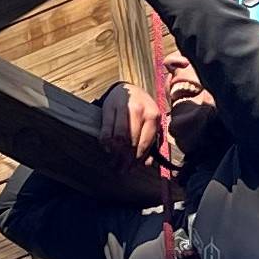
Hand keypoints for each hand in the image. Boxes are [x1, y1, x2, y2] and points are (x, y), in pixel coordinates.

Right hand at [97, 80, 167, 197]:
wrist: (127, 88)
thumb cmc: (142, 109)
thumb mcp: (151, 121)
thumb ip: (152, 141)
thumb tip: (147, 164)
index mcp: (153, 115)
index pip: (145, 142)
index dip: (138, 158)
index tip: (132, 168)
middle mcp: (139, 110)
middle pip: (131, 141)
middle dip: (126, 158)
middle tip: (121, 169)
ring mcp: (123, 108)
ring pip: (118, 137)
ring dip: (115, 153)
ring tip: (114, 162)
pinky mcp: (108, 108)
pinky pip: (106, 130)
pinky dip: (106, 143)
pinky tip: (107, 149)